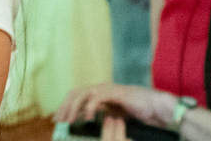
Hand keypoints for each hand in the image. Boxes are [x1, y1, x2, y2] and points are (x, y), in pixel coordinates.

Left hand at [53, 83, 177, 128]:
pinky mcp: (115, 93)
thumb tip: (86, 118)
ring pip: (83, 94)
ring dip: (74, 107)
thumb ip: (100, 113)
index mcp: (99, 92)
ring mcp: (107, 89)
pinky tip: (88, 118)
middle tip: (58, 120)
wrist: (154, 106)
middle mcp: (100, 88)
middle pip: (75, 93)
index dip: (64, 105)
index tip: (57, 118)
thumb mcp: (113, 113)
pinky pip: (97, 98)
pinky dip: (90, 108)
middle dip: (64, 106)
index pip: (76, 95)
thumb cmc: (136, 110)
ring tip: (70, 120)